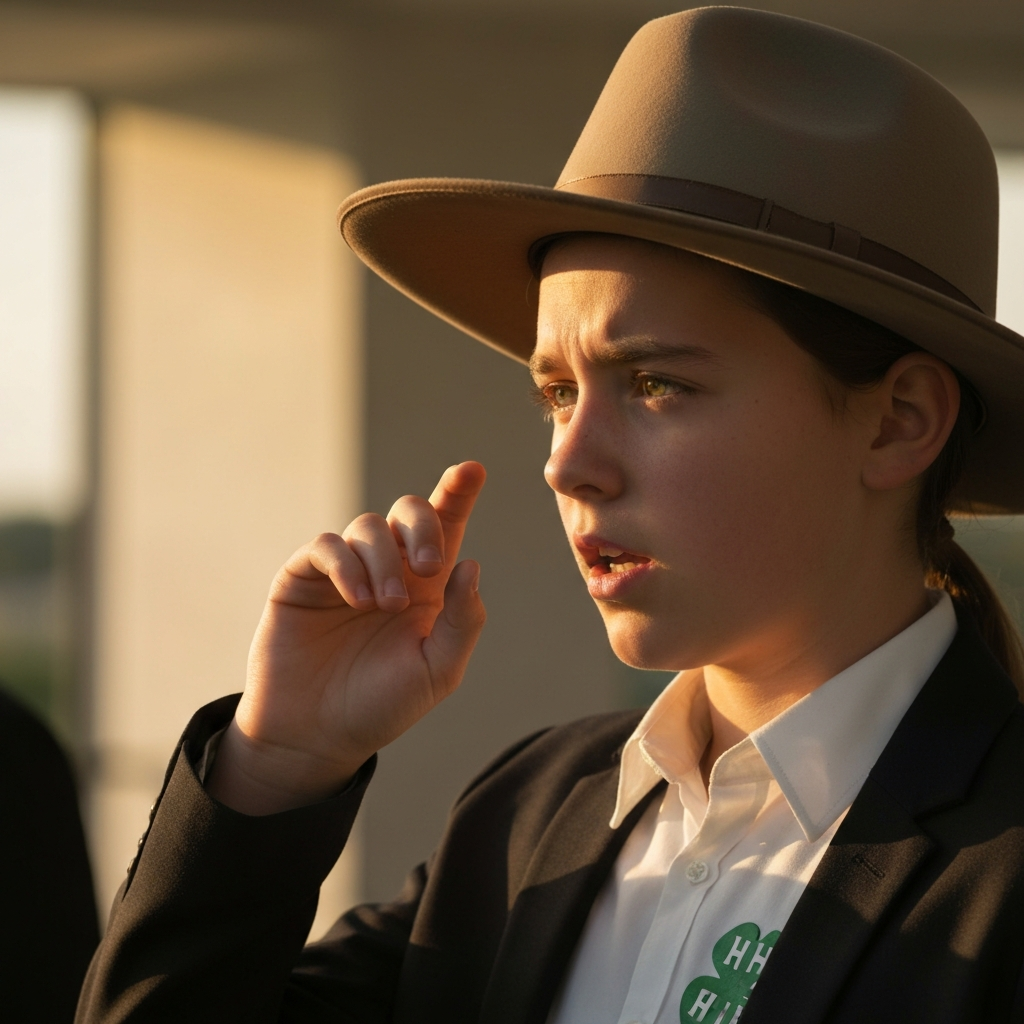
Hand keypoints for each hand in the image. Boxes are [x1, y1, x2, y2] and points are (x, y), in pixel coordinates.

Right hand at [207, 462, 486, 813]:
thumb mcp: (438, 671)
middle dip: (425, 526)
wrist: (316, 737)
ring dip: (384, 559)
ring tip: (385, 604)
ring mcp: (345, 570)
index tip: (473, 470)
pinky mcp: (303, 577)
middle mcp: (389, 569)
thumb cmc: (381, 706)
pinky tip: (358, 599)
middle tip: (429, 566)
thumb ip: (461, 620)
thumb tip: (471, 564)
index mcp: (428, 586)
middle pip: (409, 511)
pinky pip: (327, 546)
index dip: (458, 493)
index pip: (447, 526)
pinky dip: (346, 564)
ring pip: (369, 526)